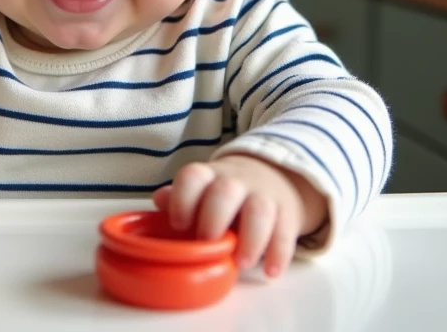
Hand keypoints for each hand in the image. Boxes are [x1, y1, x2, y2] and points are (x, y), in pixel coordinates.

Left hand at [153, 155, 327, 278]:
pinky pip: (286, 231)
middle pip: (225, 191)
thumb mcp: (201, 190)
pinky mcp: (286, 213)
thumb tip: (159, 200)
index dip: (183, 199)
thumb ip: (180, 197)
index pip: (193, 176)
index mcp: (209, 177)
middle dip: (214, 218)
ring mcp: (263, 195)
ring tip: (241, 262)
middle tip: (208, 242)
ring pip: (260, 209)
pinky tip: (270, 271)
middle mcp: (235, 182)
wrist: (271, 175)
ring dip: (251, 238)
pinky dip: (279, 253)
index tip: (179, 224)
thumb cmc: (224, 194)